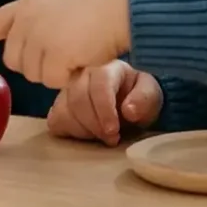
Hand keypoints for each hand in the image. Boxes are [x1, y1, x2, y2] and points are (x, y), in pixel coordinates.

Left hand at [0, 0, 130, 90]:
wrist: (122, 8)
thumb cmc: (98, 11)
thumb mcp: (58, 9)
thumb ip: (35, 27)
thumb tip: (21, 58)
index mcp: (27, 5)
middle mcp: (26, 20)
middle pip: (16, 61)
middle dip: (37, 64)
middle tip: (65, 50)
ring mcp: (37, 37)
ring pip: (33, 75)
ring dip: (55, 71)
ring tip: (77, 48)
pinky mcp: (52, 54)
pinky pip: (52, 81)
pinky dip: (68, 77)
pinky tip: (82, 58)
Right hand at [47, 61, 162, 144]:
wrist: (128, 105)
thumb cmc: (139, 98)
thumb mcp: (151, 97)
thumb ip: (144, 99)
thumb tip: (128, 110)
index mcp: (108, 67)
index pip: (99, 84)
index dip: (104, 109)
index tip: (113, 131)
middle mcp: (82, 74)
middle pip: (78, 98)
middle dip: (94, 124)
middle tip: (110, 139)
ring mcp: (67, 90)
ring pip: (64, 110)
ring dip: (84, 130)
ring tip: (101, 136)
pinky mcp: (58, 106)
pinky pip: (55, 120)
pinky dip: (70, 132)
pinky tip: (86, 134)